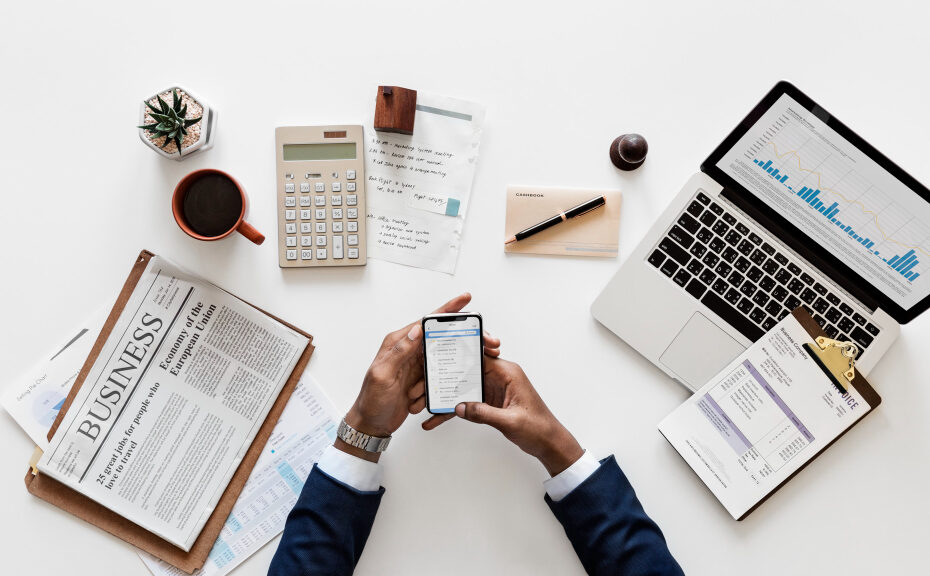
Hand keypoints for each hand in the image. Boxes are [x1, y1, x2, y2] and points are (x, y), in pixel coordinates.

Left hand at [338, 293, 500, 461]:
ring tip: (430, 386)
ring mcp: (415, 365)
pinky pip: (437, 378)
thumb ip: (400, 351)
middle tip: (481, 342)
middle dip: (458, 340)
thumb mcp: (383, 374)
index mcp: (398, 342)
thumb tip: (417, 329)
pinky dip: (436, 388)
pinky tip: (425, 398)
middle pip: (440, 337)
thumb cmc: (371, 400)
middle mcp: (408, 350)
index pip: (426, 322)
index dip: (447, 310)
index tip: (465, 299)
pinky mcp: (421, 379)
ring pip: (441, 359)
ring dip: (443, 372)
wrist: (371, 424)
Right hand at [423, 357, 582, 476]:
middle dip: (443, 378)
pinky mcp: (489, 402)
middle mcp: (498, 377)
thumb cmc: (539, 427)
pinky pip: (466, 403)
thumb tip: (460, 407)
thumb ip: (484, 413)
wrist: (549, 443)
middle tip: (422, 385)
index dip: (458, 355)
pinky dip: (454, 410)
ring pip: (462, 387)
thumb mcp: (510, 421)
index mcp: (507, 372)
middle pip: (465, 371)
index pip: (479, 356)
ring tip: (422, 404)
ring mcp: (492, 389)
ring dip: (444, 396)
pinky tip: (437, 419)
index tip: (438, 355)